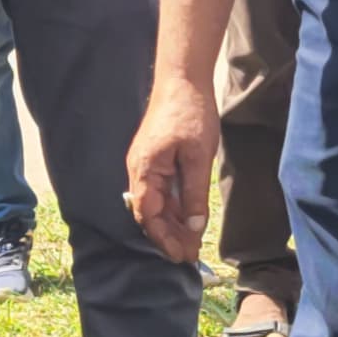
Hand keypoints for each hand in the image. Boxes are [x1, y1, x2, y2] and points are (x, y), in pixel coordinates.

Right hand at [127, 72, 219, 264]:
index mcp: (145, 171)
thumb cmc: (191, 114)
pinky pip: (161, 192)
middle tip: (190, 257)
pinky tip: (189, 220)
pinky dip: (175, 208)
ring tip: (191, 244)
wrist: (183, 79)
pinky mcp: (155, 160)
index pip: (149, 216)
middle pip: (150, 215)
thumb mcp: (198, 157)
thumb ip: (194, 194)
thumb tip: (194, 227)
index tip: (183, 256)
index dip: (165, 239)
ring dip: (173, 225)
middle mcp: (139, 171)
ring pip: (157, 205)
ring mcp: (146, 165)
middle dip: (169, 237)